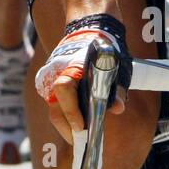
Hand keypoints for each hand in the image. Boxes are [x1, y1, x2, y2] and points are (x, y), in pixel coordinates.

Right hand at [35, 22, 128, 140]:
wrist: (90, 27)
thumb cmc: (104, 49)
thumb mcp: (115, 66)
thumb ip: (116, 88)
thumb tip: (117, 108)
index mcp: (71, 66)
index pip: (64, 91)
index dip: (72, 112)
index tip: (82, 129)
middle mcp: (56, 72)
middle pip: (55, 107)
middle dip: (68, 127)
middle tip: (82, 140)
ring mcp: (50, 77)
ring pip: (53, 107)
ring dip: (66, 123)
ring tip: (80, 134)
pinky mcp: (50, 81)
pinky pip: (54, 103)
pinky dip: (65, 114)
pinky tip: (76, 122)